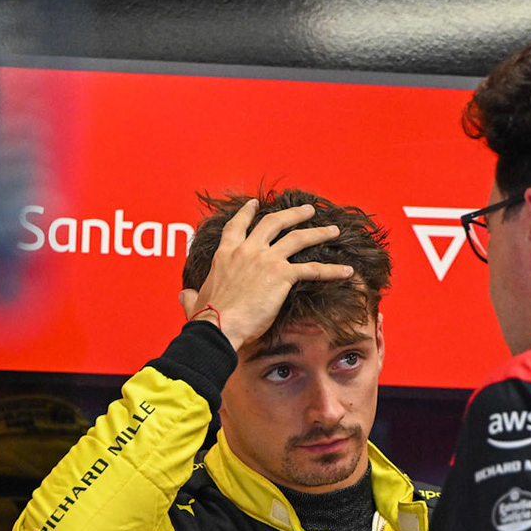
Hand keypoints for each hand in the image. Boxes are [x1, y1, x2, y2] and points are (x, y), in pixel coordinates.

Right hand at [176, 200, 353, 351]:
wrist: (219, 326)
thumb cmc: (207, 318)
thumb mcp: (194, 302)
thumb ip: (190, 296)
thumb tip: (184, 296)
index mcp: (225, 254)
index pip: (237, 226)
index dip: (247, 213)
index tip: (255, 204)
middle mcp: (247, 250)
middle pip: (273, 223)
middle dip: (292, 214)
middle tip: (307, 210)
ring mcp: (266, 260)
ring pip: (297, 238)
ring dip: (317, 232)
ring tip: (332, 229)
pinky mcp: (282, 275)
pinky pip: (313, 269)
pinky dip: (332, 270)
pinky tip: (347, 271)